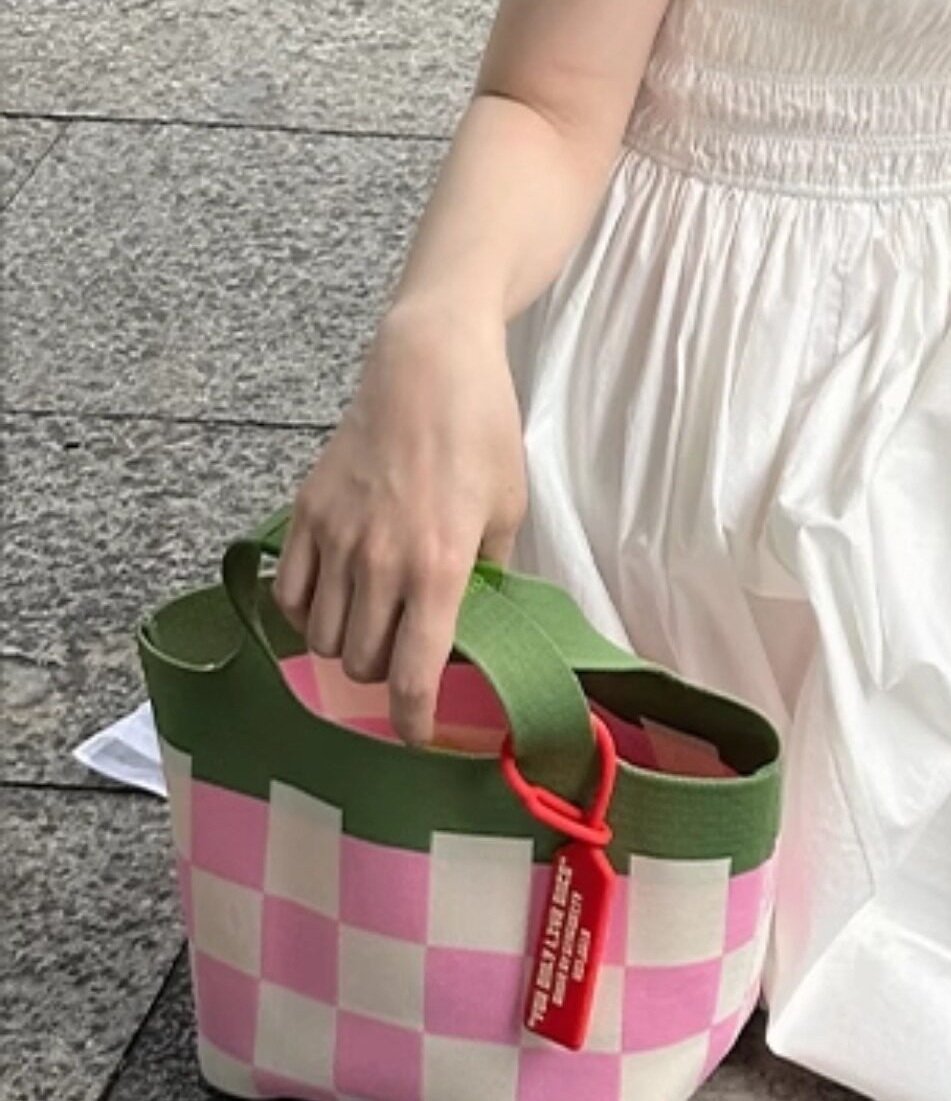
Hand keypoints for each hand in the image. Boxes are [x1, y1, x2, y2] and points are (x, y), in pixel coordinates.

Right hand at [269, 295, 529, 748]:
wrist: (428, 365)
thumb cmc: (481, 431)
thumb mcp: (507, 508)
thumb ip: (490, 575)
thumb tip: (477, 626)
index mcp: (441, 566)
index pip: (414, 676)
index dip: (413, 722)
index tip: (417, 735)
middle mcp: (382, 562)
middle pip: (363, 665)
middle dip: (386, 674)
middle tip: (408, 653)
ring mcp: (337, 538)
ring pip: (324, 639)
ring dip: (349, 645)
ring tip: (375, 622)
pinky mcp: (306, 514)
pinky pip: (292, 596)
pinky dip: (309, 614)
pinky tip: (336, 600)